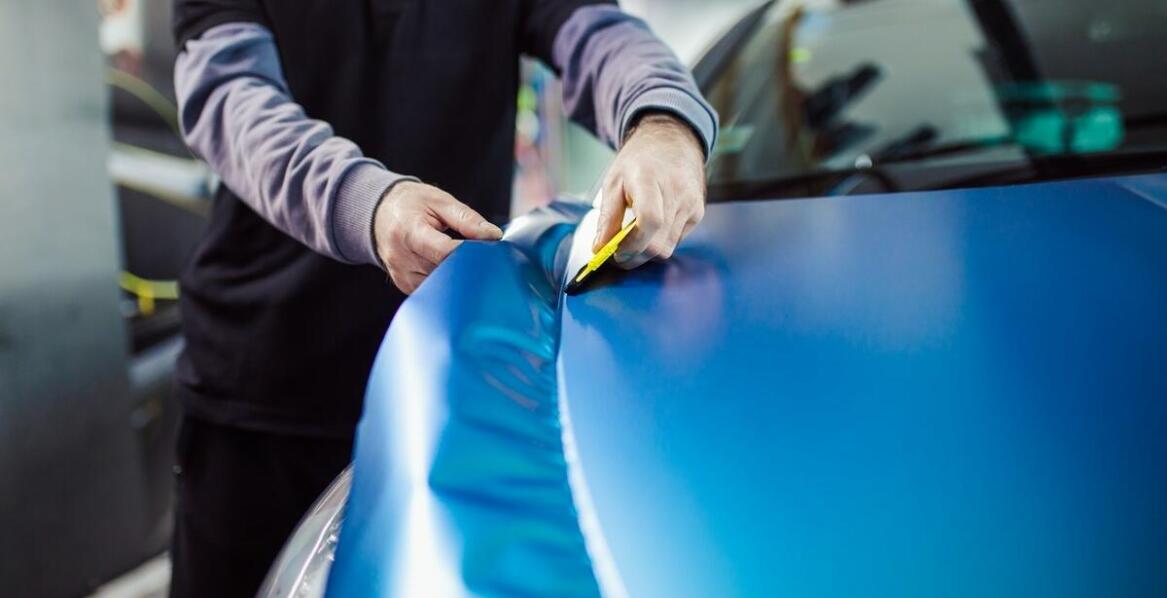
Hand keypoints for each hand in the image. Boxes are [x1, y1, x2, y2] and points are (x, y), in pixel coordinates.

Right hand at [373, 181, 502, 293]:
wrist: (380, 212)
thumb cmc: (411, 204)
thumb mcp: (439, 201)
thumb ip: (467, 219)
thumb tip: (493, 235)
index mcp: (408, 231)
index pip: (443, 251)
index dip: (468, 253)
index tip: (487, 249)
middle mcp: (400, 256)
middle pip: (443, 270)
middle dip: (465, 264)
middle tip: (481, 254)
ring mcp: (400, 274)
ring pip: (439, 282)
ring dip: (455, 273)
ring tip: (461, 257)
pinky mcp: (403, 285)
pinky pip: (431, 288)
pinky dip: (444, 279)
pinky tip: (448, 266)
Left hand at [595, 112, 706, 268]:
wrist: (671, 142)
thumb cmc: (639, 162)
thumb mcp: (614, 182)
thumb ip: (607, 217)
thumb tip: (599, 249)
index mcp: (650, 178)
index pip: (650, 220)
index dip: (632, 245)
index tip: (616, 253)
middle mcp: (676, 191)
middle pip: (658, 243)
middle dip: (635, 256)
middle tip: (617, 255)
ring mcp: (691, 203)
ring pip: (668, 248)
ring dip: (647, 251)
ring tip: (632, 240)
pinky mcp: (698, 212)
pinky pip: (677, 240)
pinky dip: (660, 241)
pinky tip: (652, 228)